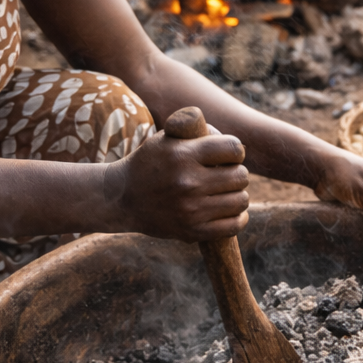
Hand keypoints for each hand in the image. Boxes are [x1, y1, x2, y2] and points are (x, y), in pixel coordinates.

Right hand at [103, 127, 249, 241]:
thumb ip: (197, 130)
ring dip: (237, 194)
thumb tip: (232, 141)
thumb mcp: (166, 137)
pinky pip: (233, 225)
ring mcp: (191, 210)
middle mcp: (188, 183)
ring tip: (226, 192)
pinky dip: (238, 217)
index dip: (235, 150)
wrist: (121, 198)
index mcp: (183, 155)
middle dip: (237, 172)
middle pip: (241, 175)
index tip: (228, 155)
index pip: (233, 148)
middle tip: (225, 175)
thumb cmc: (150, 163)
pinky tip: (229, 210)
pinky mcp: (192, 231)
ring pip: (241, 200)